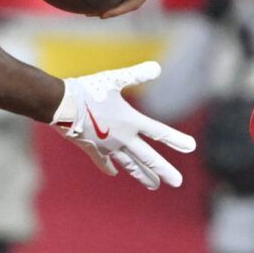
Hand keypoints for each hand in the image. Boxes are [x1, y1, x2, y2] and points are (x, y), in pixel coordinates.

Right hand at [52, 61, 196, 188]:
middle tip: (178, 182)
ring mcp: (108, 147)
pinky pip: (104, 161)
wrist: (61, 105)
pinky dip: (110, 167)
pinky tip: (114, 173)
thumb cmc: (88, 90)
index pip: (159, 132)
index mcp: (131, 121)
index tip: (191, 147)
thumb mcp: (114, 79)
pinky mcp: (93, 149)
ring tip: (154, 185)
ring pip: (129, 165)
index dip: (176, 139)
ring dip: (142, 175)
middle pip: (148, 157)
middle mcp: (123, 138)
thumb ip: (136, 75)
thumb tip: (157, 67)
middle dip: (164, 170)